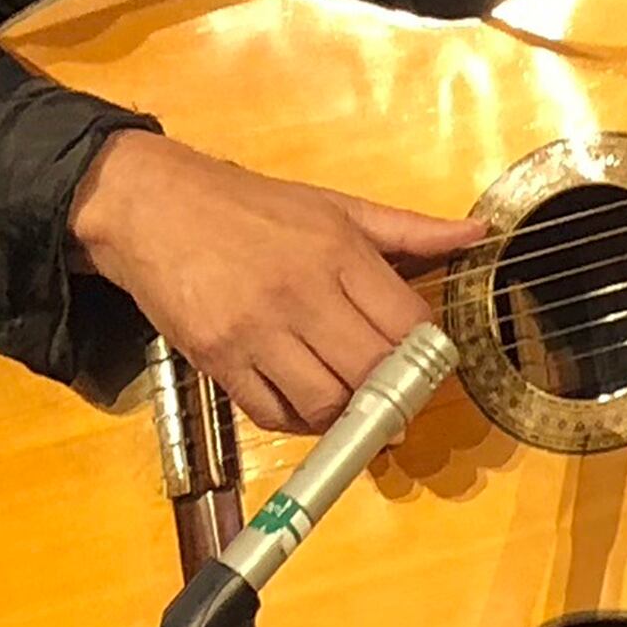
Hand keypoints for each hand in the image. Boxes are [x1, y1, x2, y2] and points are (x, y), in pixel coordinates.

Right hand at [69, 130, 481, 433]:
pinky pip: (271, 413)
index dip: (424, 353)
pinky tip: (304, 403)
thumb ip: (408, 229)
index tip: (422, 362)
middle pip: (372, 370)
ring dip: (345, 415)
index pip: (407, 322)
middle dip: (391, 394)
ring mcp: (254, 329)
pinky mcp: (215, 358)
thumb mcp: (333, 204)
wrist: (150, 205)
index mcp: (337, 250)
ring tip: (348, 403)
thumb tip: (476, 236)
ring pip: (325, 402)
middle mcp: (300, 292)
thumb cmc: (247, 205)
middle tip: (392, 398)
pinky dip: (297, 422)